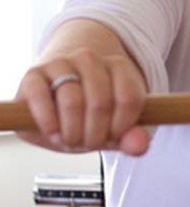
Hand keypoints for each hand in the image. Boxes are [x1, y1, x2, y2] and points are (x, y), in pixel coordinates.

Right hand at [16, 48, 149, 154]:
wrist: (57, 89)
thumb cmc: (90, 111)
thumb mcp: (115, 125)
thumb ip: (131, 138)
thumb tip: (140, 146)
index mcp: (118, 66)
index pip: (129, 99)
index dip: (121, 127)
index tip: (113, 135)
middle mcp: (89, 59)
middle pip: (100, 103)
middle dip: (94, 135)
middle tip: (88, 142)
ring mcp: (60, 64)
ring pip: (71, 101)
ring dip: (71, 132)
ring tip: (70, 138)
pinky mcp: (32, 75)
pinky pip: (39, 97)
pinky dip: (47, 121)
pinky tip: (53, 131)